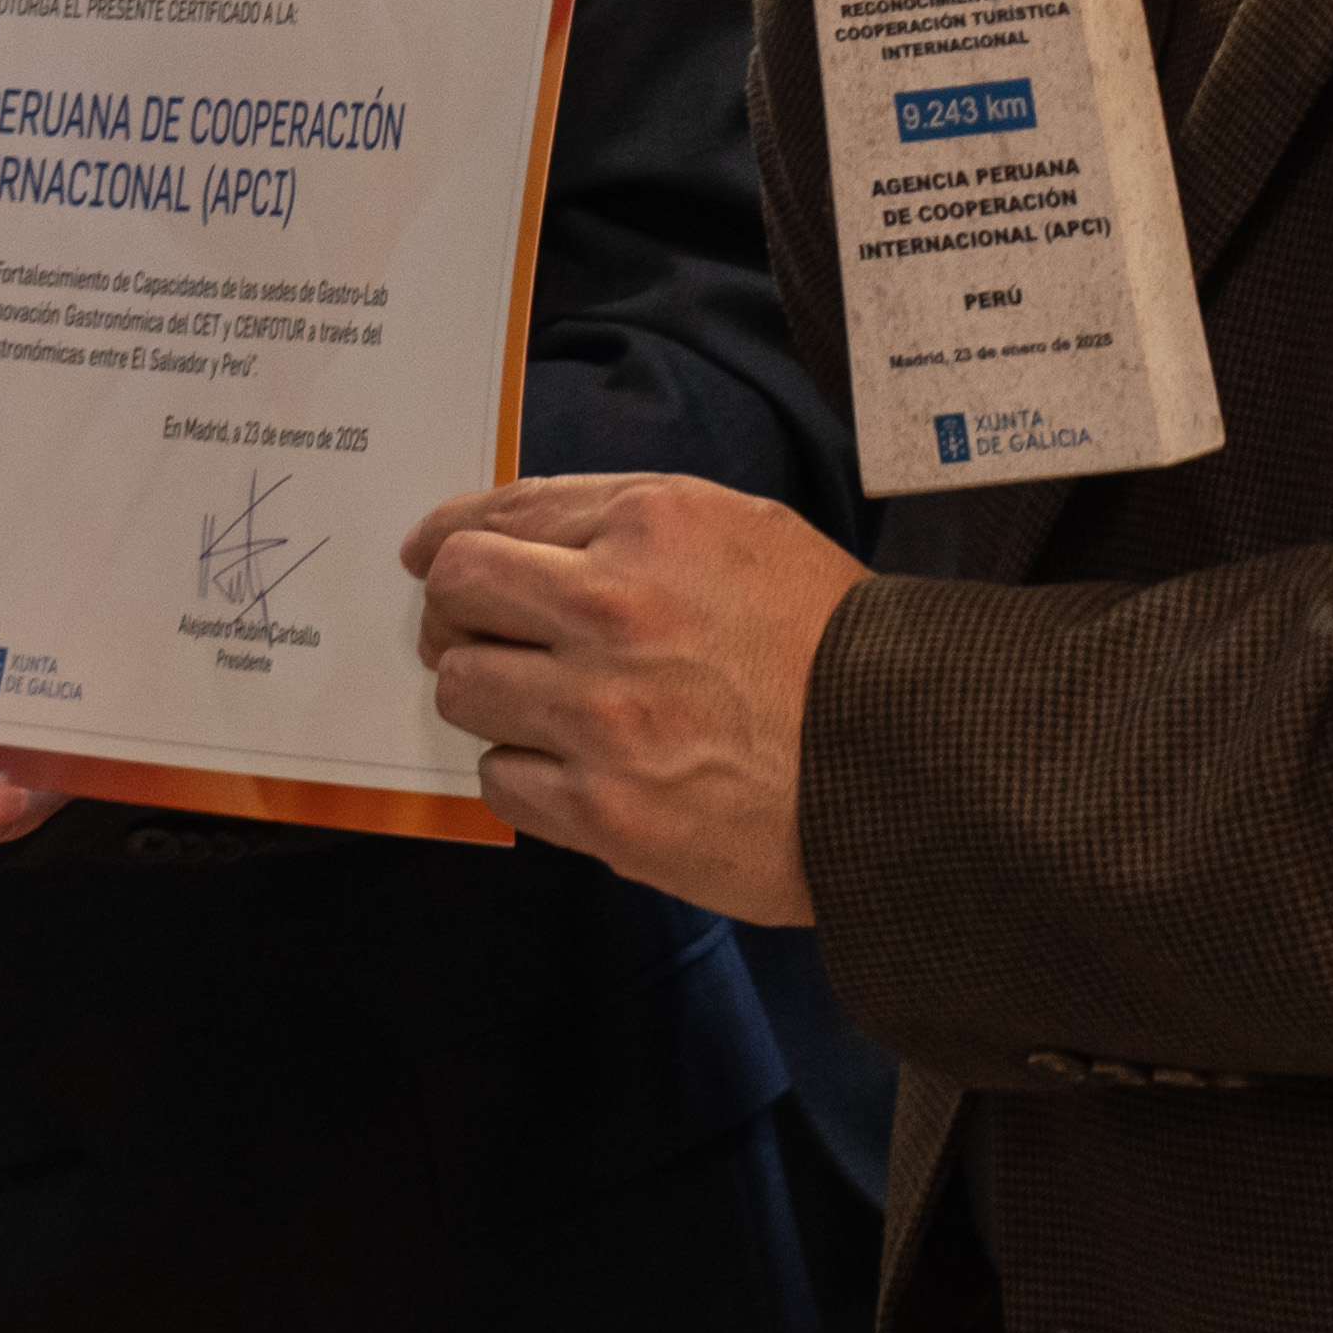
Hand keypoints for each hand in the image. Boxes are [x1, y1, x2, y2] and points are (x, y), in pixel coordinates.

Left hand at [402, 472, 859, 925]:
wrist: (900, 762)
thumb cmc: (825, 643)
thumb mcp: (740, 530)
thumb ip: (621, 520)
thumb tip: (505, 534)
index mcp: (650, 526)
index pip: (492, 519)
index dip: (446, 541)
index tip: (432, 558)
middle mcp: (615, 610)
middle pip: (454, 596)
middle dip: (454, 614)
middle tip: (481, 636)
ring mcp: (603, 717)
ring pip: (463, 689)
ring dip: (491, 696)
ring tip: (547, 706)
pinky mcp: (606, 813)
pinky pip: (500, 781)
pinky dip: (526, 773)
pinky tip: (578, 766)